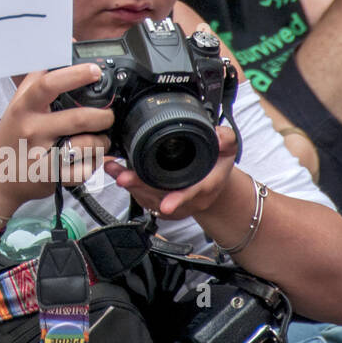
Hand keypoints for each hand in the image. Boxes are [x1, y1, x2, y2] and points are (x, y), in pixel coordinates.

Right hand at [0, 64, 112, 215]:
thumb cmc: (11, 136)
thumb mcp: (17, 104)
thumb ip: (39, 79)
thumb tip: (66, 50)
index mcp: (24, 107)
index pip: (48, 84)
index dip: (75, 75)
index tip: (95, 71)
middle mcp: (32, 129)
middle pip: (79, 118)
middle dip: (104, 116)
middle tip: (108, 116)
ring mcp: (41, 155)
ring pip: (88, 146)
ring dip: (103, 142)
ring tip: (100, 139)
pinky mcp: (52, 177)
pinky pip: (85, 170)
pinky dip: (94, 164)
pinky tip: (88, 159)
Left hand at [104, 123, 238, 218]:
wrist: (213, 182)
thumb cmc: (217, 165)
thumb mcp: (228, 148)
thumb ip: (226, 138)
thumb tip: (218, 136)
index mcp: (206, 186)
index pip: (193, 193)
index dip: (179, 199)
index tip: (166, 204)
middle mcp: (189, 200)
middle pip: (162, 196)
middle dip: (141, 187)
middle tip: (122, 177)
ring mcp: (175, 205)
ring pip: (149, 198)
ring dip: (129, 184)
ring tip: (113, 168)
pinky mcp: (162, 206)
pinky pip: (143, 199)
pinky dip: (128, 186)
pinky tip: (116, 173)